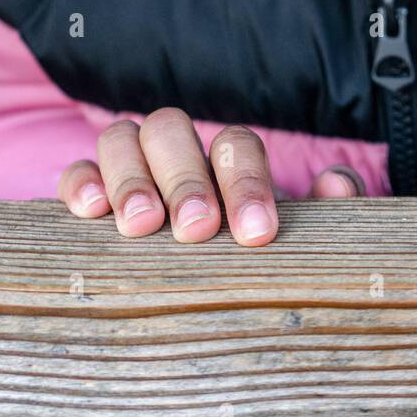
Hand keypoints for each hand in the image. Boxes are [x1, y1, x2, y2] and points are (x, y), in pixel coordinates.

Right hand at [58, 108, 363, 245]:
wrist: (214, 289)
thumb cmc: (255, 255)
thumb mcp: (296, 240)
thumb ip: (327, 213)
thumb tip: (338, 184)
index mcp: (231, 159)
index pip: (235, 144)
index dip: (244, 180)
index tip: (255, 231)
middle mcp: (181, 153)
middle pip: (172, 127)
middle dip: (184, 176)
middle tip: (196, 229)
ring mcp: (132, 167)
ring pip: (122, 137)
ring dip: (131, 178)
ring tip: (140, 227)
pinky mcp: (92, 194)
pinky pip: (78, 170)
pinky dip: (82, 182)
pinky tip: (91, 214)